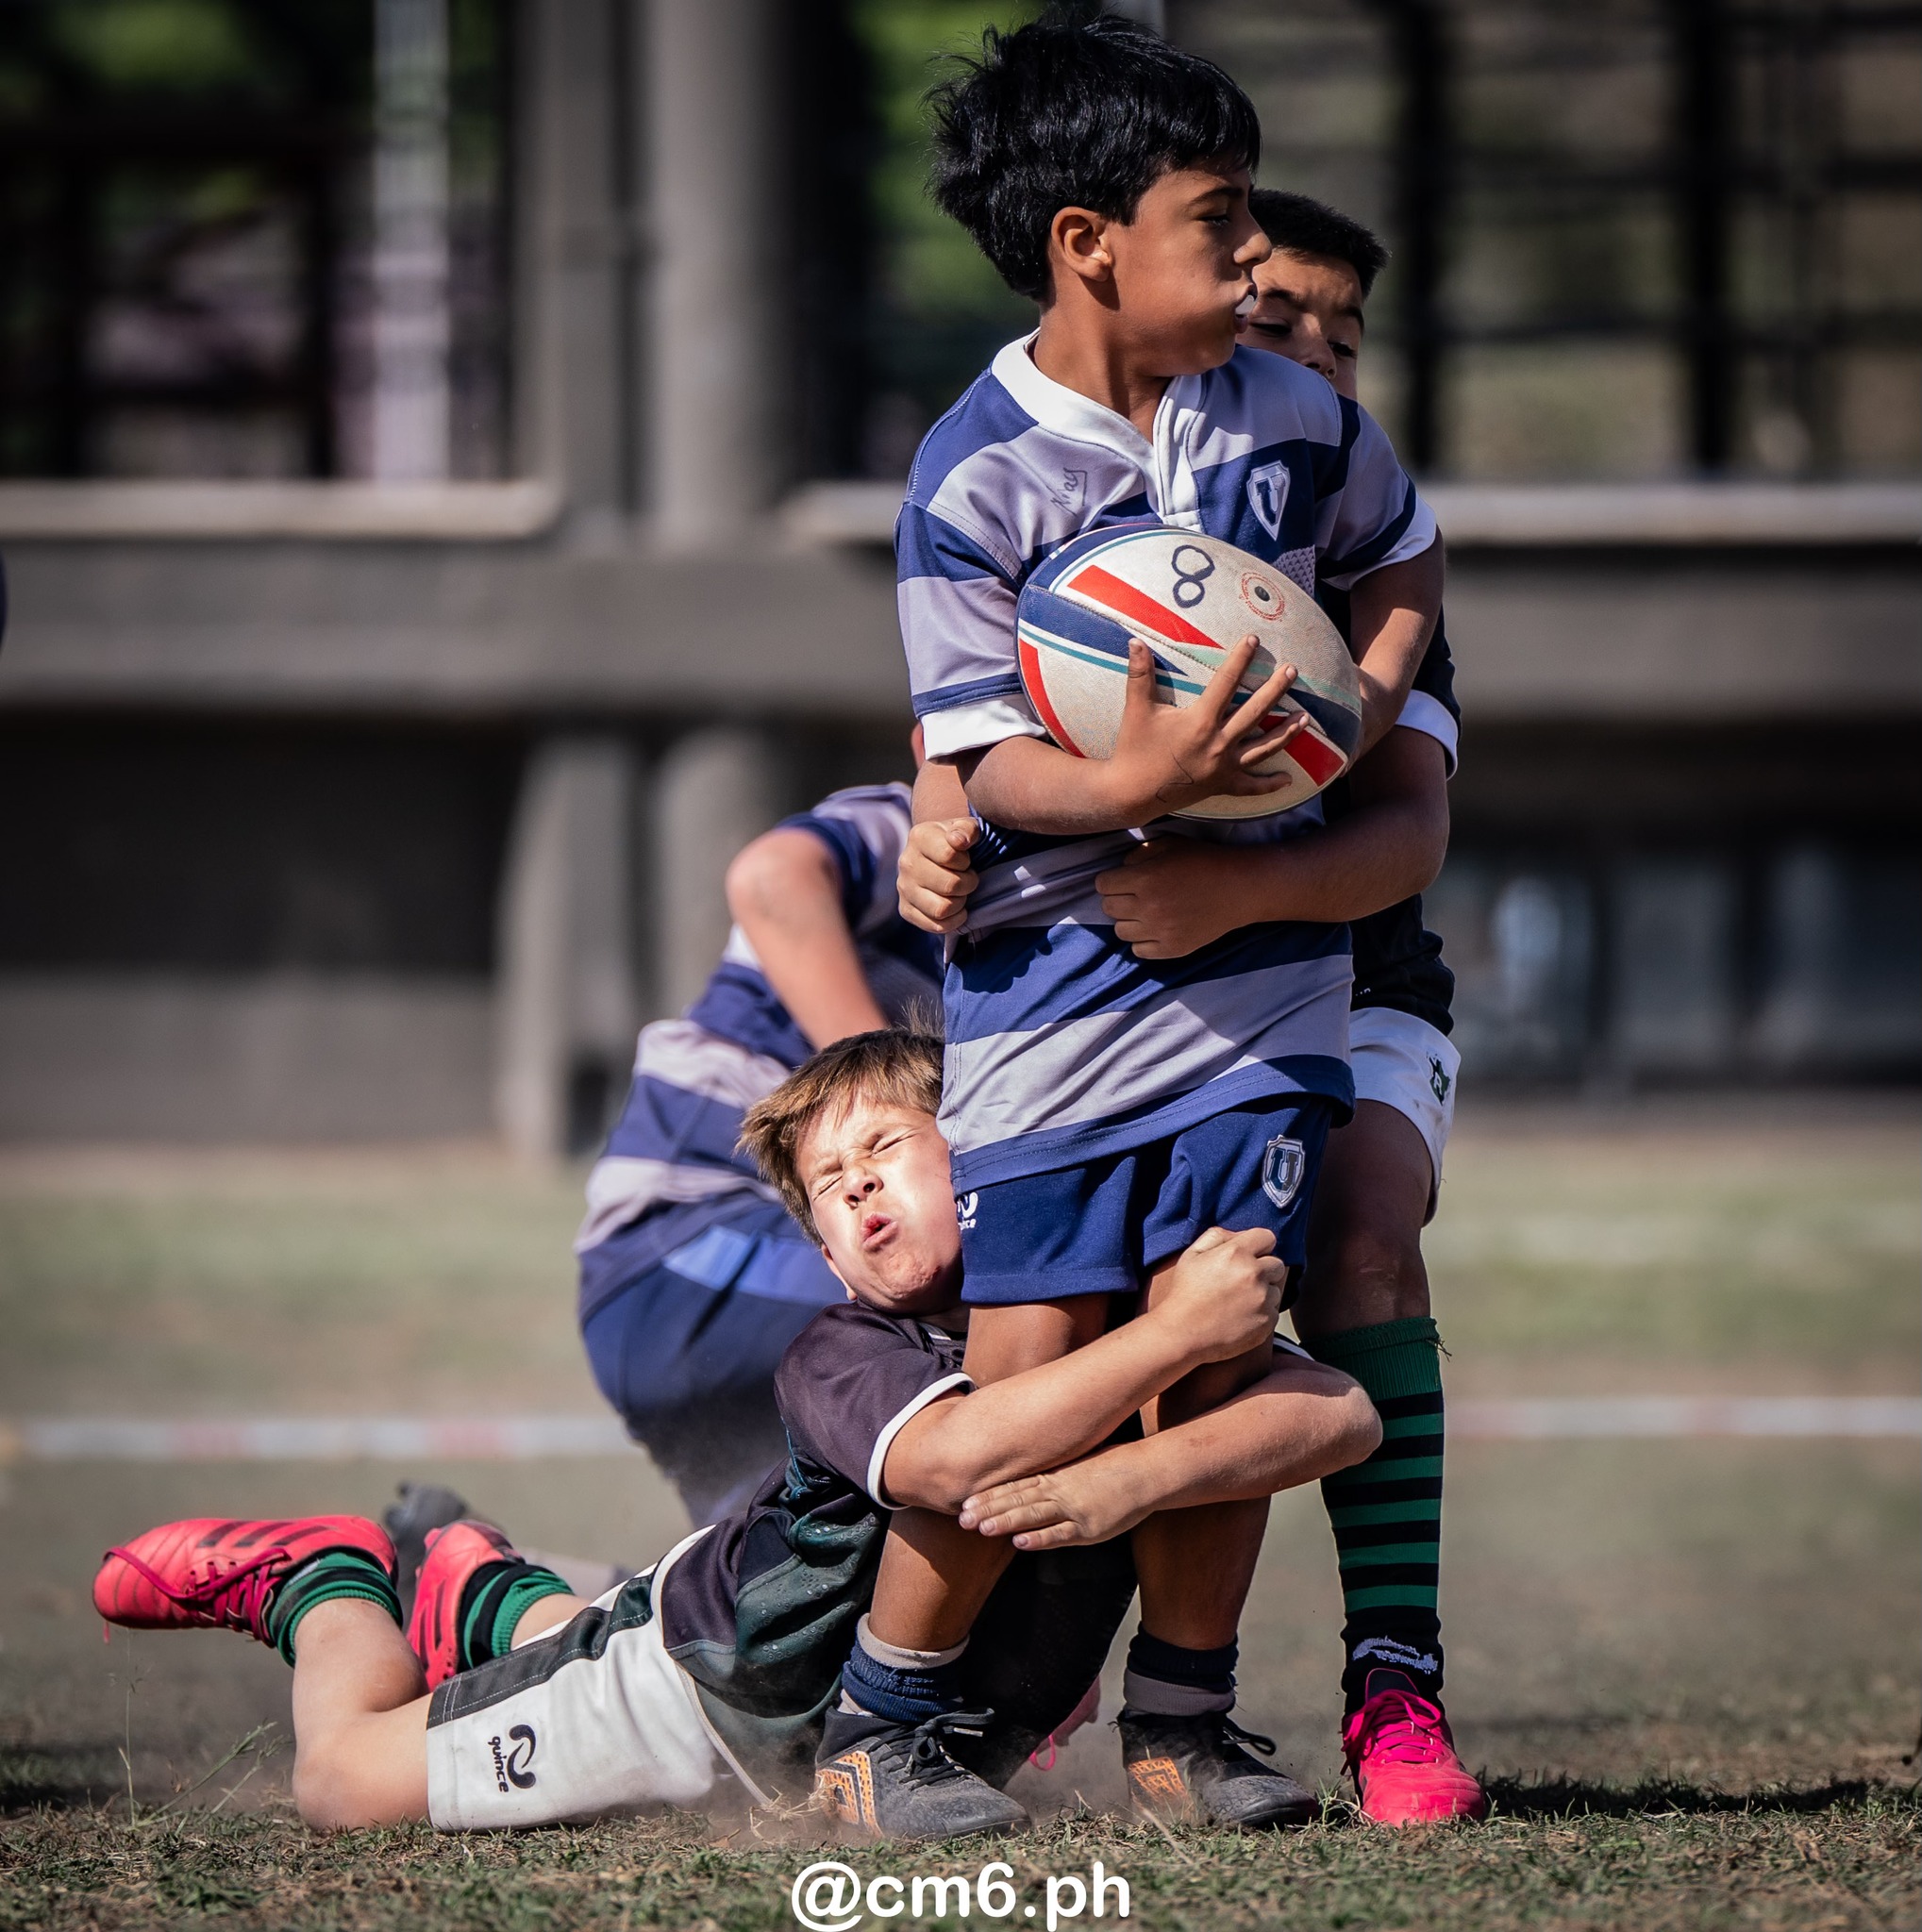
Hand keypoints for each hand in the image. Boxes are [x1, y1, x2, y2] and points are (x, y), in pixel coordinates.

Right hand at [898, 816, 979, 933]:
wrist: (939, 857)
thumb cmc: (957, 842)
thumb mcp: (967, 828)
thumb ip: (967, 829)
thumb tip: (958, 841)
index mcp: (919, 836)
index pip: (949, 855)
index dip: (965, 861)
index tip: (966, 860)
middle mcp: (906, 862)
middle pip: (949, 885)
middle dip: (968, 884)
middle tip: (968, 879)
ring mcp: (904, 888)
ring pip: (942, 908)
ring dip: (960, 903)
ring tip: (961, 894)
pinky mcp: (905, 909)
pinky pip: (935, 925)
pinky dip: (953, 921)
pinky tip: (956, 909)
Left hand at [959, 1455, 1155, 1548]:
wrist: (1145, 1471)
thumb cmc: (1112, 1466)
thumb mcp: (1077, 1464)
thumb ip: (1053, 1474)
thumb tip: (1027, 1481)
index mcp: (1055, 1475)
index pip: (1014, 1485)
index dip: (988, 1495)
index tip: (964, 1501)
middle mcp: (1059, 1489)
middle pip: (1017, 1500)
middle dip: (988, 1510)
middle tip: (962, 1519)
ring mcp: (1073, 1508)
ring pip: (1033, 1515)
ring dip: (1006, 1522)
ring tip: (982, 1529)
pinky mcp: (1089, 1527)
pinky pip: (1061, 1534)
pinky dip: (1040, 1538)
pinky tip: (1020, 1542)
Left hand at [1096, 837, 1251, 959]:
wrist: (1240, 888)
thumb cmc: (1205, 861)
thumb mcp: (1170, 844)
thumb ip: (1139, 853)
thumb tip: (1121, 868)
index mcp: (1146, 878)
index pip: (1102, 884)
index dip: (1111, 879)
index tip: (1123, 878)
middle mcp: (1149, 907)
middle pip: (1108, 908)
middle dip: (1117, 898)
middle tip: (1134, 894)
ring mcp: (1160, 931)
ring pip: (1120, 931)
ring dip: (1128, 920)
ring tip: (1146, 912)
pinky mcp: (1172, 949)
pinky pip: (1139, 951)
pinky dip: (1142, 940)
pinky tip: (1155, 928)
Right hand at [1098, 637, 1308, 821]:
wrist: (1132, 794)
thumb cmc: (1134, 749)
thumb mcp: (1137, 710)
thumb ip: (1140, 674)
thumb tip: (1134, 641)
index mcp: (1200, 721)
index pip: (1226, 683)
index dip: (1240, 659)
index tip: (1253, 640)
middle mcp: (1218, 743)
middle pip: (1255, 712)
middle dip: (1276, 689)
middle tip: (1292, 671)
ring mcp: (1223, 766)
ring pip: (1263, 747)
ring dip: (1286, 732)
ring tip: (1305, 718)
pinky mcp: (1221, 785)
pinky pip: (1251, 786)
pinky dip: (1270, 784)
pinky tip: (1288, 779)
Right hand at [1151, 1225, 1284, 1363]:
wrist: (1182, 1333)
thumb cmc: (1185, 1292)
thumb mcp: (1192, 1254)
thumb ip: (1217, 1236)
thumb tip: (1239, 1236)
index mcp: (1236, 1253)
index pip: (1267, 1237)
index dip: (1258, 1245)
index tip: (1249, 1255)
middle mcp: (1254, 1274)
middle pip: (1277, 1264)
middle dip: (1263, 1269)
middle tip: (1242, 1280)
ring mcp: (1262, 1300)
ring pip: (1275, 1289)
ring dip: (1263, 1292)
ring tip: (1238, 1301)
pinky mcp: (1266, 1323)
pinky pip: (1272, 1312)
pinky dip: (1261, 1313)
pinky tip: (1240, 1316)